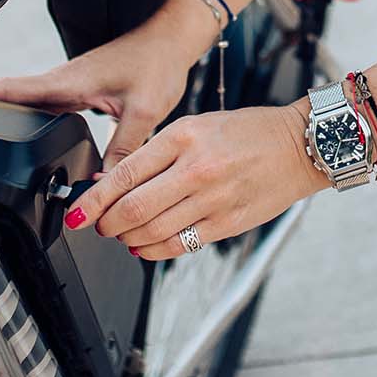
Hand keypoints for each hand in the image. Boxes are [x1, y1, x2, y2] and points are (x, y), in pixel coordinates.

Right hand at [0, 26, 196, 166]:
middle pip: (13, 99)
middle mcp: (63, 81)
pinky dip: (32, 119)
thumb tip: (101, 186)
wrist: (171, 42)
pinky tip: (30, 138)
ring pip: (28, 104)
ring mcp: (68, 84)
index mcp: (69, 82)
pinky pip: (45, 106)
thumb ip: (122, 152)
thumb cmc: (158, 64)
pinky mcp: (78, 89)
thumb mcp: (143, 114)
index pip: (14, 89)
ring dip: (10, 119)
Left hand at [65, 101, 325, 260]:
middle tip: (99, 226)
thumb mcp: (197, 126)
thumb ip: (155, 152)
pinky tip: (144, 245)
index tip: (76, 213)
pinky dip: (153, 250)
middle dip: (106, 224)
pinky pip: (179, 246)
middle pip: (133, 209)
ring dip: (127, 238)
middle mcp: (196, 168)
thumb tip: (112, 183)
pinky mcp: (227, 224)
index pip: (124, 175)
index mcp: (184, 136)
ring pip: (152, 232)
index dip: (92, 201)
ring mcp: (213, 199)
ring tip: (122, 234)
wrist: (299, 146)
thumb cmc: (247, 132)